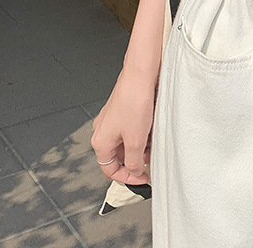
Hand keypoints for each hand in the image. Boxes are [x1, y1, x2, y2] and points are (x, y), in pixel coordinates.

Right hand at [90, 65, 157, 184]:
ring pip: (127, 141)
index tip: (143, 178)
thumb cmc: (134, 101)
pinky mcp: (122, 109)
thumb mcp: (136, 140)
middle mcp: (103, 130)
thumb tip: (134, 171)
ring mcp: (112, 119)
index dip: (127, 177)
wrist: (140, 74)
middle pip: (119, 155)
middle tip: (151, 156)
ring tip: (153, 138)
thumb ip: (133, 161)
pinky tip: (152, 126)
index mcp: (100, 141)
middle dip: (137, 158)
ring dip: (141, 144)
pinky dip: (142, 131)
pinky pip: (131, 128)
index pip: (110, 170)